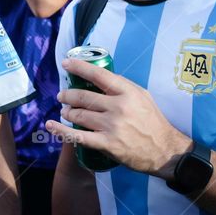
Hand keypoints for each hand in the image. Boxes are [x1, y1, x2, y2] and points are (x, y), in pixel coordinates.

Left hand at [46, 58, 191, 179]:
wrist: (165, 151)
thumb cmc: (152, 122)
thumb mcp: (142, 97)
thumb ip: (121, 86)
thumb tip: (99, 77)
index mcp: (127, 93)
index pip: (99, 75)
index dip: (79, 67)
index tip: (66, 63)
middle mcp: (118, 107)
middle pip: (84, 96)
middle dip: (68, 95)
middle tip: (62, 95)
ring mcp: (111, 126)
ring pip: (79, 114)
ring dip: (68, 111)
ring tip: (65, 110)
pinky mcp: (107, 143)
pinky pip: (78, 136)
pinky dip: (61, 130)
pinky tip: (50, 125)